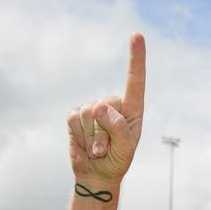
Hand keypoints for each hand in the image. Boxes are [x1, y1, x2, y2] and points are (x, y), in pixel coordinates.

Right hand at [67, 33, 145, 185]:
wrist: (96, 173)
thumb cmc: (117, 160)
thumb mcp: (126, 149)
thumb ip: (119, 128)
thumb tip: (99, 107)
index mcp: (132, 109)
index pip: (135, 81)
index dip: (136, 58)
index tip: (136, 35)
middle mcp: (113, 104)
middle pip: (104, 107)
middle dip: (103, 133)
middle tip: (106, 150)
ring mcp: (93, 108)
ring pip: (88, 115)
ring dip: (91, 138)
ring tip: (97, 148)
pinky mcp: (76, 115)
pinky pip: (74, 120)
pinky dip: (79, 136)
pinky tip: (84, 143)